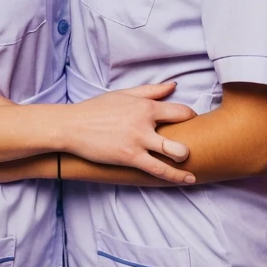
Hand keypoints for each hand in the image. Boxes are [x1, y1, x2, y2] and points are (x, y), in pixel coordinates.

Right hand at [0, 82, 196, 182]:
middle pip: (183, 128)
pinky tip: (189, 180)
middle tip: (196, 144)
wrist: (70, 127)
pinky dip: (176, 176)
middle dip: (193, 137)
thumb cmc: (95, 110)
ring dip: (186, 157)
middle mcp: (145, 121)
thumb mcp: (123, 95)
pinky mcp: (130, 158)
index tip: (192, 126)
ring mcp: (138, 140)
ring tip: (191, 163)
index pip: (180, 110)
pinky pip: (159, 169)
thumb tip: (173, 86)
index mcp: (144, 105)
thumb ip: (150, 91)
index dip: (190, 119)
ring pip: (174, 150)